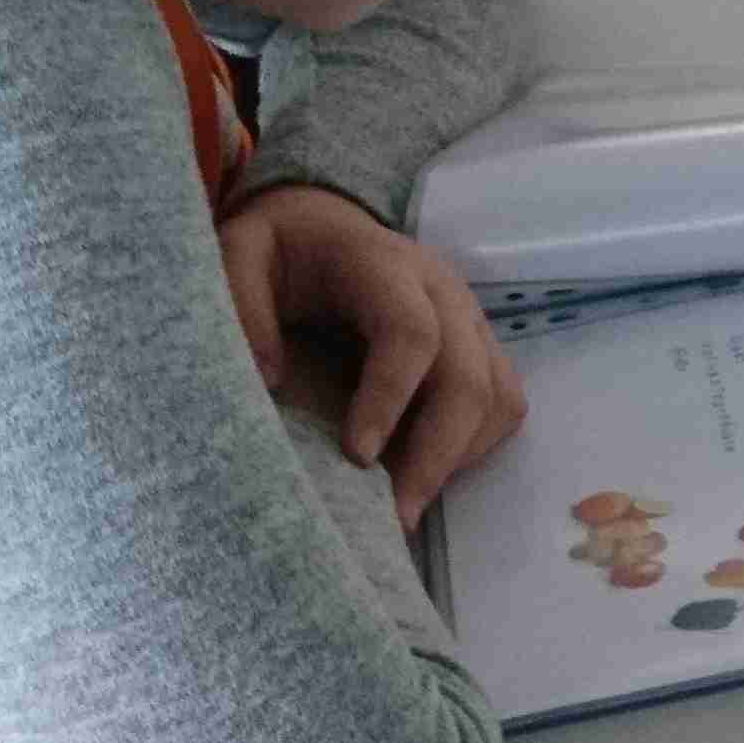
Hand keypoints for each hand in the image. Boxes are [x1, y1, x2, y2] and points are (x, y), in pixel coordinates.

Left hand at [216, 184, 523, 524]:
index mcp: (383, 264)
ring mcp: (470, 319)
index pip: (411, 333)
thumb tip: (271, 377)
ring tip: (405, 504)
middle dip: (436, 454)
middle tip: (394, 517)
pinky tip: (424, 472)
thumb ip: (242, 303)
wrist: (324, 225)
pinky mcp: (481, 347)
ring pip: (498, 397)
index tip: (355, 459)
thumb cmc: (281, 249)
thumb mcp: (240, 250)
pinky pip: (503, 404)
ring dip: (458, 458)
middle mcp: (442, 290)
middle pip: (469, 377)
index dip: (390, 398)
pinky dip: (473, 447)